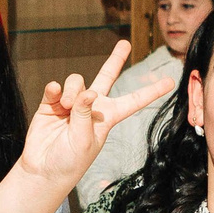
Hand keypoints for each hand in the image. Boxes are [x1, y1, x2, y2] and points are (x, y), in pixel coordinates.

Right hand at [20, 41, 173, 189]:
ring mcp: (71, 104)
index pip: (133, 101)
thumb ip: (85, 113)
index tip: (170, 81)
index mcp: (107, 118)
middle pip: (106, 77)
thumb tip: (87, 90)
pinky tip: (55, 93)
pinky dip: (55, 89)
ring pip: (77, 81)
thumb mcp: (84, 140)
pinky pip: (56, 87)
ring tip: (66, 106)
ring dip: (72, 91)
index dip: (151, 91)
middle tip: (124, 43)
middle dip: (115, 60)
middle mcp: (91, 107)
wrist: (43, 169)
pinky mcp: (51, 104)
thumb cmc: (70, 161)